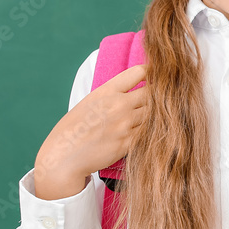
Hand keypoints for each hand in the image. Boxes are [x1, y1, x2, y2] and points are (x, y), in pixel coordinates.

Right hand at [35, 64, 148, 198]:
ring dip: (158, 114)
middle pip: (153, 93)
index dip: (151, 71)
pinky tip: (154, 131)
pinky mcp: (129, 143)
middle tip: (165, 97)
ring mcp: (125, 124)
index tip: (157, 74)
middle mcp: (118, 105)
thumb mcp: (89, 102)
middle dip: (159, 95)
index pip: (138, 72)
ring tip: (161, 115)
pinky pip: (149, 132)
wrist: (63, 157)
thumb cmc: (72, 129)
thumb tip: (131, 91)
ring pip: (154, 114)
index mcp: (106, 91)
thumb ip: (111, 95)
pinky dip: (153, 131)